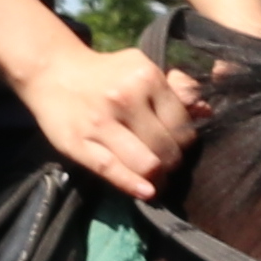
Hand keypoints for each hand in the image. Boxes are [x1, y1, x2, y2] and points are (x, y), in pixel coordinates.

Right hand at [18, 35, 216, 199]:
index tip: (181, 148)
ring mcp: (100, 122)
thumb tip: (207, 112)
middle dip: (173, 163)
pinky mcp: (79, 143)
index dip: (186, 142)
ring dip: (158, 178)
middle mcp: (125, 97)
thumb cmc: (106, 74)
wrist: (53, 71)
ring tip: (158, 181)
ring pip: (146, 163)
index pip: (182, 122)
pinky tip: (146, 192)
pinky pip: (112, 170)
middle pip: (166, 146)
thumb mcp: (141, 69)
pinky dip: (133, 185)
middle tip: (170, 167)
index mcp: (146, 76)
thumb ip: (176, 88)